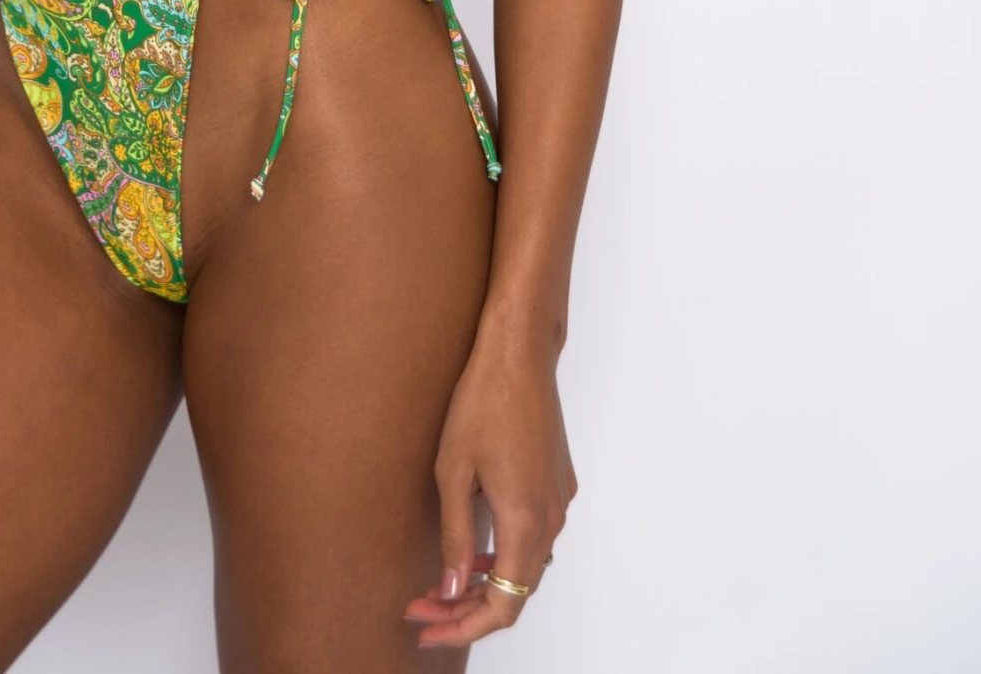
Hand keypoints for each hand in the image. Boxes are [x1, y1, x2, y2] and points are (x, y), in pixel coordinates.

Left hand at [405, 339, 575, 650]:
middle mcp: (550, 518)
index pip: (503, 605)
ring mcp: (558, 500)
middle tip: (421, 608)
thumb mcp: (453, 471)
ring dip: (485, 584)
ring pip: (525, 567)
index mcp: (524, 521)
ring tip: (439, 585)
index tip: (427, 628)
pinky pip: (533, 538)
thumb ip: (455, 536)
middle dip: (467, 609)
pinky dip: (503, 556)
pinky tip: (472, 549)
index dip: (464, 626)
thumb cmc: (482, 401)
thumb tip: (451, 588)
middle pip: (515, 592)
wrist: (519, 353)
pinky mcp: (557, 483)